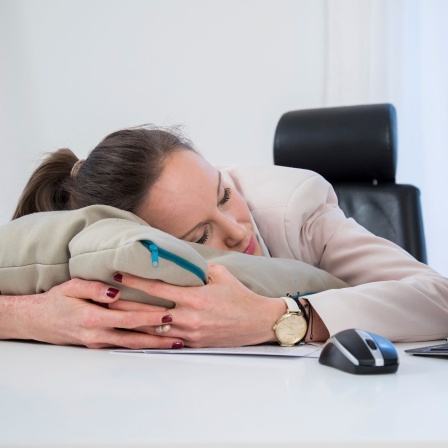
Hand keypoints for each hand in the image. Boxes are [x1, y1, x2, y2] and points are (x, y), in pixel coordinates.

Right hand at [0, 278, 183, 348]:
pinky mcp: (97, 346)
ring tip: (173, 345)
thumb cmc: (56, 300)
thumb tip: (116, 292)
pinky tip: (153, 344)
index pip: (129, 319)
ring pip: (131, 345)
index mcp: (93, 318)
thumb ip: (95, 288)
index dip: (150, 317)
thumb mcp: (72, 287)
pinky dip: (140, 346)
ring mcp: (98, 343)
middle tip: (180, 338)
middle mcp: (98, 335)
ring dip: (152, 346)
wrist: (37, 320)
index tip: (169, 315)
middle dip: (159, 339)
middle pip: (135, 338)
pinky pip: (123, 346)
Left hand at [111, 264, 286, 347]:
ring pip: (153, 330)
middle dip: (123, 305)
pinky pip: (166, 342)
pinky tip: (134, 336)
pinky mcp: (193, 345)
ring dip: (131, 324)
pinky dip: (149, 338)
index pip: (158, 287)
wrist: (258, 322)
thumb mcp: (220, 274)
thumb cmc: (240, 295)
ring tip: (111, 318)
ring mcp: (190, 334)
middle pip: (148, 311)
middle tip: (103, 299)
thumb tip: (180, 264)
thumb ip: (197, 270)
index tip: (118, 274)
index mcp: (195, 296)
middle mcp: (189, 316)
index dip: (135, 280)